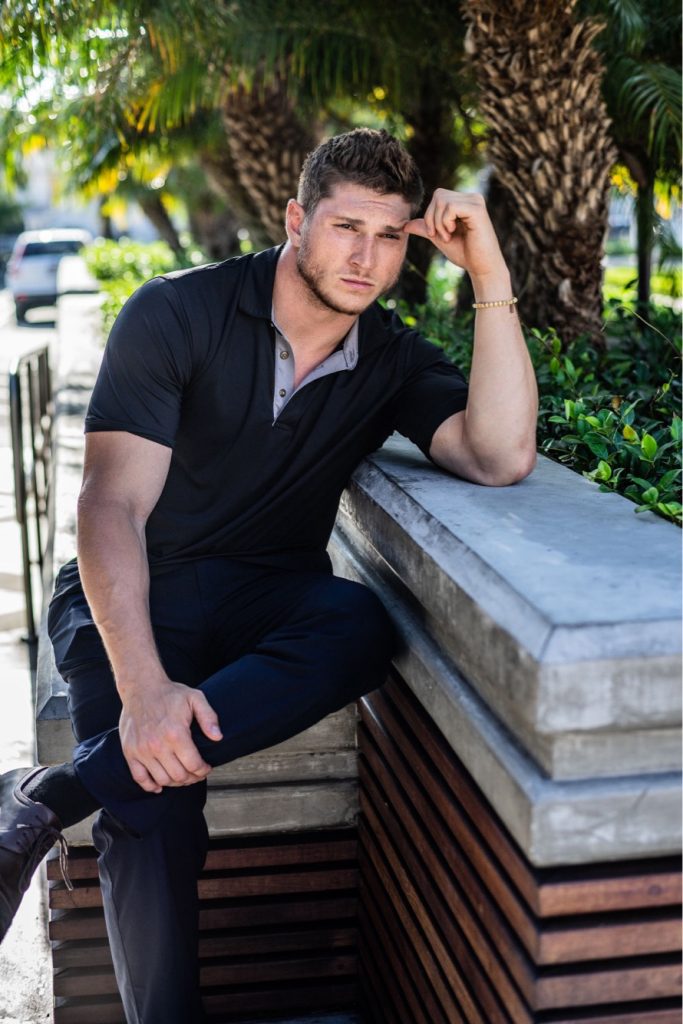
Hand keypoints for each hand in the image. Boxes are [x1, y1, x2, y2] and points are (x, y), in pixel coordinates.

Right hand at [119, 679, 222, 793]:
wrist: (141, 687)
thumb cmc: (170, 694)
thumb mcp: (195, 698)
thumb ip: (209, 717)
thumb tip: (218, 737)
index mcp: (176, 733)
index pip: (194, 765)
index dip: (203, 770)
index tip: (206, 767)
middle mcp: (157, 745)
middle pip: (179, 776)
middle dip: (192, 778)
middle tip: (196, 773)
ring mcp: (142, 750)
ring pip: (162, 780)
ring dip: (175, 783)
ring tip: (182, 775)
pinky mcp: (130, 752)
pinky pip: (140, 778)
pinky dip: (150, 786)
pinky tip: (159, 784)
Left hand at [404, 188, 507, 280]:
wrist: (481, 267)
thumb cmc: (464, 253)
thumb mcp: (439, 238)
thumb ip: (425, 228)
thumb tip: (405, 225)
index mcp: (464, 201)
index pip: (438, 196)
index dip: (430, 215)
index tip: (435, 234)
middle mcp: (472, 197)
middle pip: (438, 195)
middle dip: (432, 218)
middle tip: (442, 236)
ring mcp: (476, 201)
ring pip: (443, 200)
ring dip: (439, 223)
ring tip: (448, 236)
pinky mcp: (477, 209)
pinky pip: (450, 207)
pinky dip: (445, 222)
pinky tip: (453, 233)